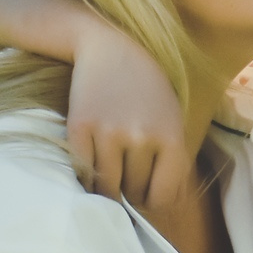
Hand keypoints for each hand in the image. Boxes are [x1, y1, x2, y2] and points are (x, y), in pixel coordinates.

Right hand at [70, 26, 193, 208]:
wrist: (110, 48)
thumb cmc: (147, 89)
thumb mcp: (173, 119)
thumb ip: (173, 161)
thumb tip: (165, 204)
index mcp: (171, 138)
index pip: (162, 196)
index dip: (152, 198)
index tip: (145, 189)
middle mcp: (141, 137)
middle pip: (134, 192)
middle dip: (130, 189)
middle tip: (125, 173)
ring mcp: (108, 133)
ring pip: (107, 188)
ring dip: (107, 187)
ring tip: (109, 171)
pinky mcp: (79, 128)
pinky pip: (82, 172)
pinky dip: (86, 175)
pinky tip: (92, 161)